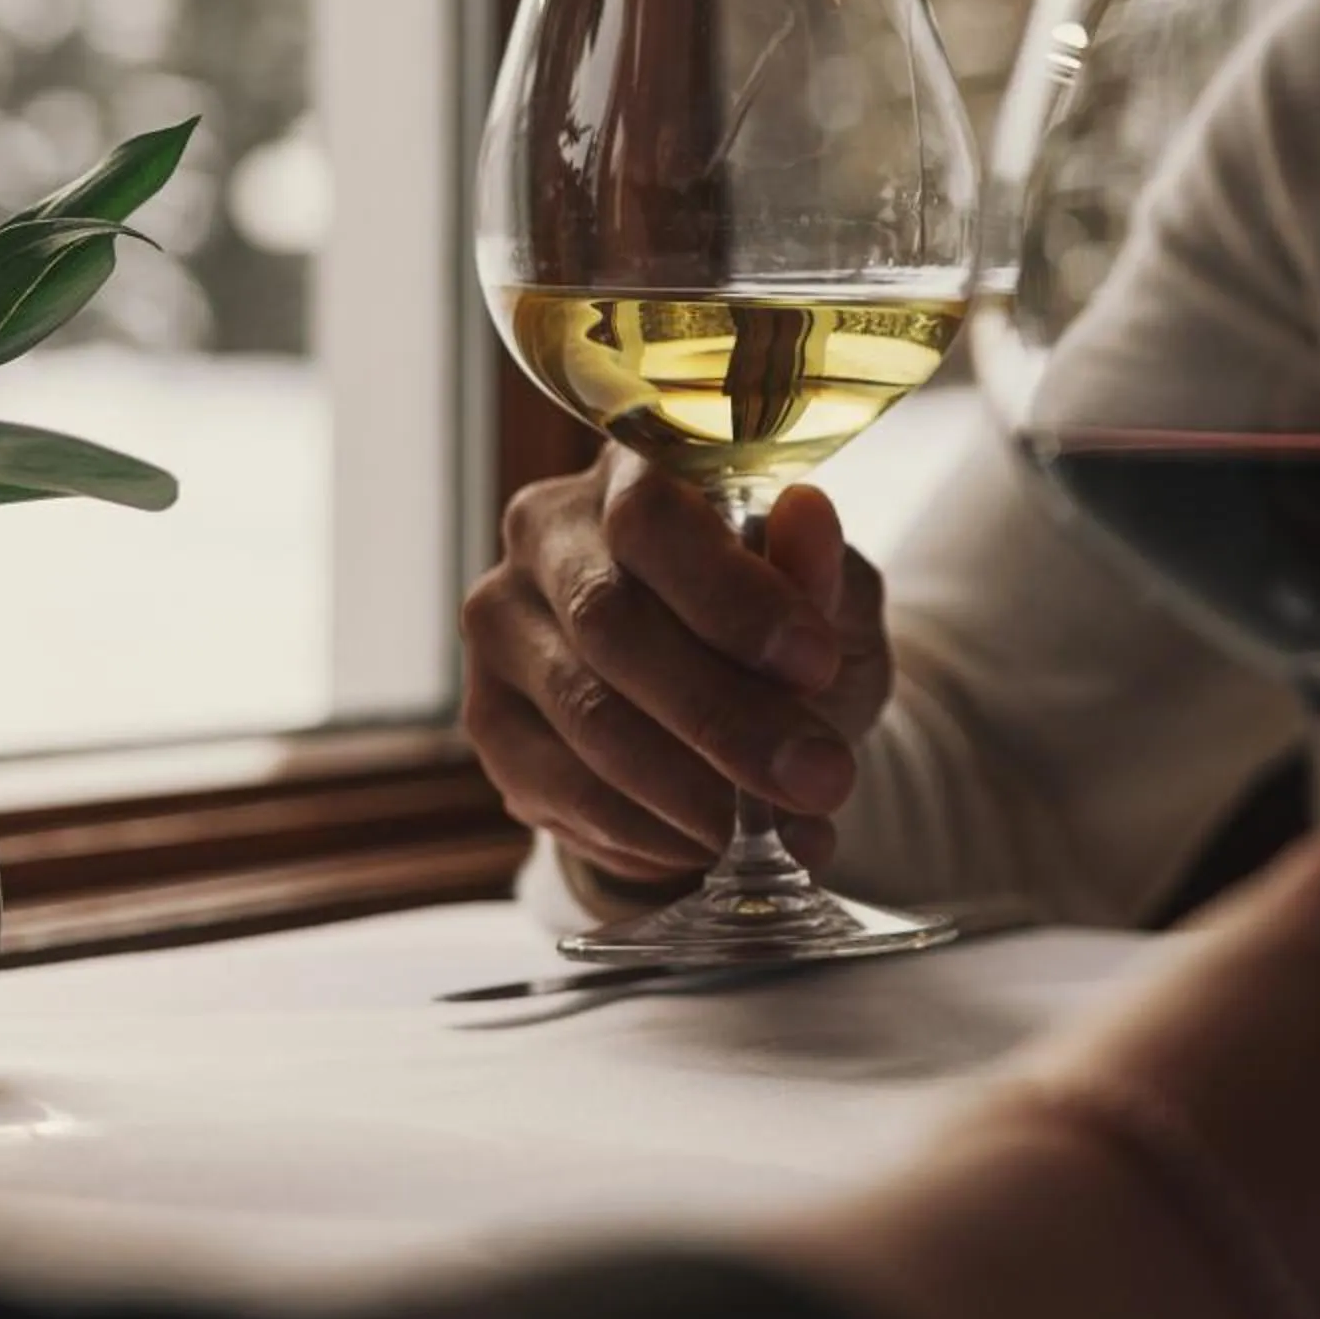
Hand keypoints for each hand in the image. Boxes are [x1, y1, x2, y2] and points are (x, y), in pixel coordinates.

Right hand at [458, 449, 895, 882]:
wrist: (728, 717)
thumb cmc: (784, 639)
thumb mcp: (832, 605)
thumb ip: (822, 574)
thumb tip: (808, 516)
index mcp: (631, 473)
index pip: (653, 518)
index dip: (732, 594)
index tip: (816, 663)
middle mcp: (546, 535)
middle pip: (612, 625)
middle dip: (727, 717)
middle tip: (819, 777)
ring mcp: (503, 628)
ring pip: (587, 717)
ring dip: (695, 791)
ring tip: (787, 830)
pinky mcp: (487, 720)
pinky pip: (560, 788)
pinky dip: (650, 831)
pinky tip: (714, 845)